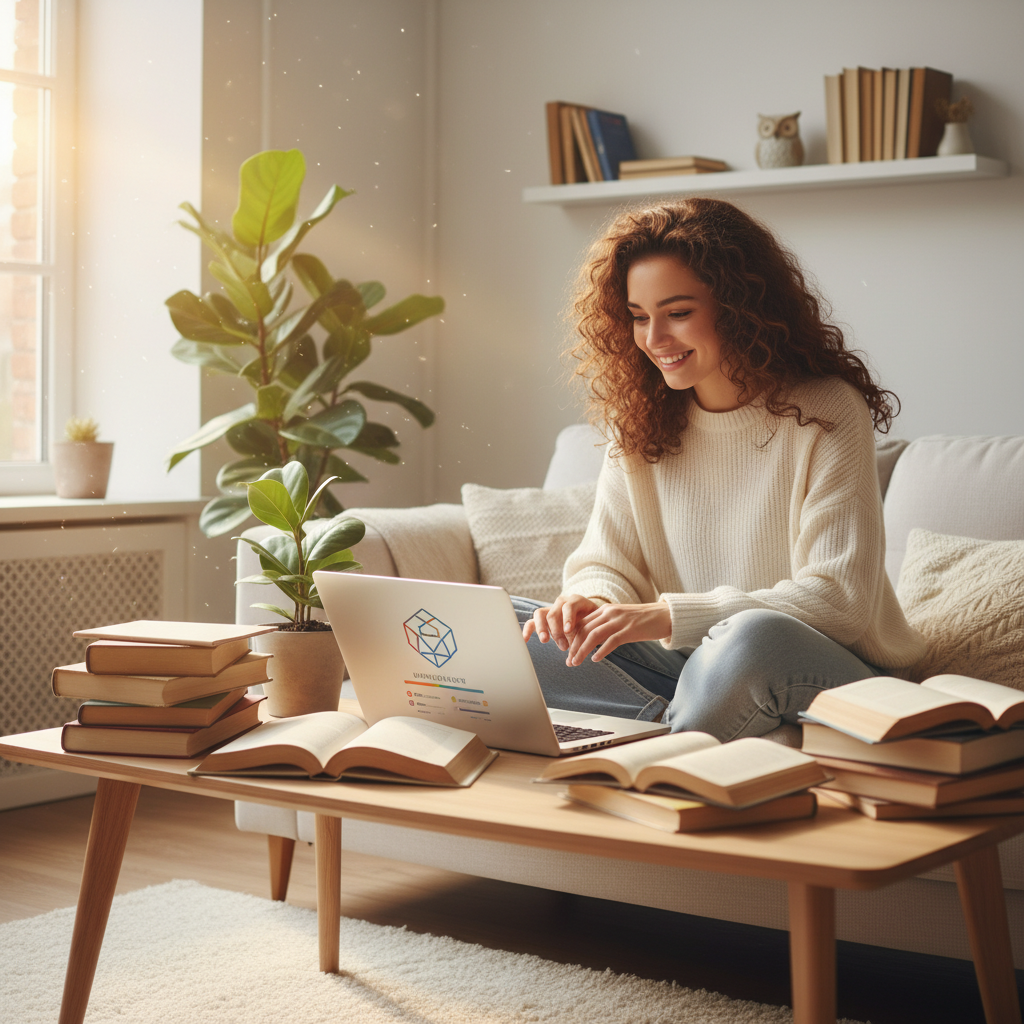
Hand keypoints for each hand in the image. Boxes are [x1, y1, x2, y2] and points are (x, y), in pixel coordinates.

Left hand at [523, 597, 671, 665]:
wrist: (665, 615)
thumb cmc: (643, 620)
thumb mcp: (620, 619)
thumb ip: (605, 625)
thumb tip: (591, 640)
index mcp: (605, 609)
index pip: (582, 623)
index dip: (572, 638)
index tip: (567, 652)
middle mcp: (609, 613)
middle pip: (584, 630)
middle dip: (573, 647)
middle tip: (568, 661)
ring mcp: (619, 621)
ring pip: (593, 636)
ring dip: (582, 650)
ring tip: (576, 662)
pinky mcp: (630, 630)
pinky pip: (611, 641)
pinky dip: (601, 651)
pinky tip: (595, 660)